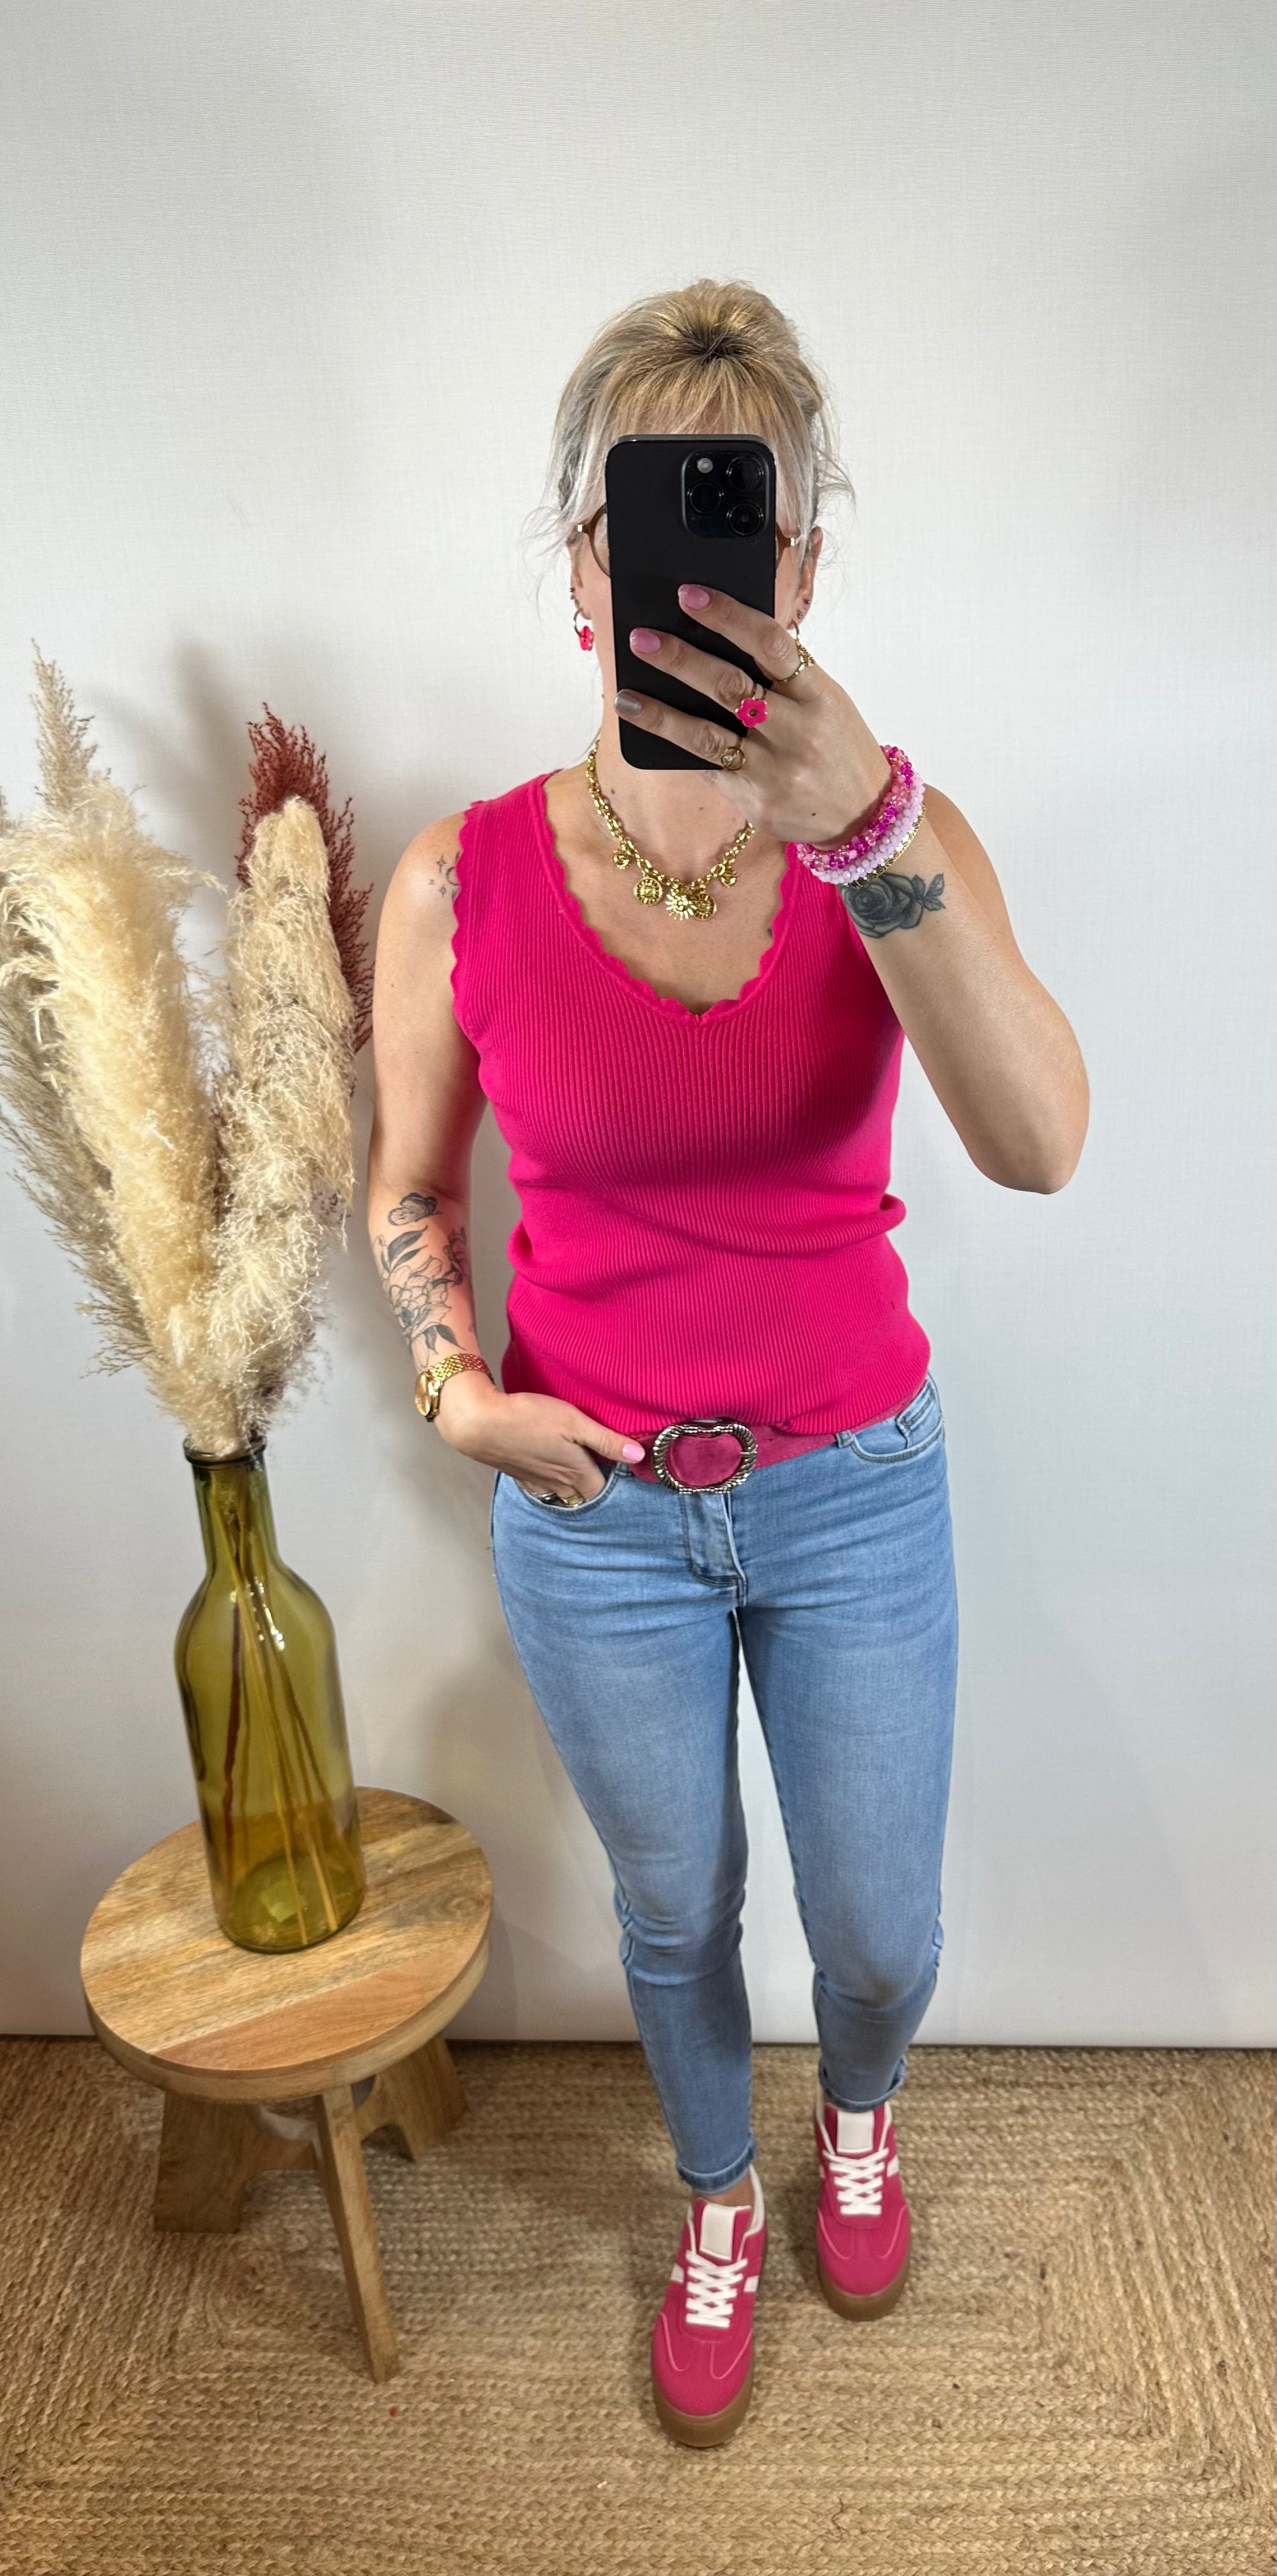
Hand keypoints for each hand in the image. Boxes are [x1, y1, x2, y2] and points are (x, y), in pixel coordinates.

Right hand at [434, 1375, 644, 1501]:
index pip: (604, 1489)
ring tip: (580, 1473)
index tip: (623, 1467)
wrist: (480, 1424)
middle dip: (595, 1489)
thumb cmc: (529, 1418)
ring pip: (563, 1495)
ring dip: (574, 1489)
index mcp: (576, 1473)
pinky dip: (552, 1485)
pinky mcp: (519, 1476)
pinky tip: (550, 1472)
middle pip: (584, 1496)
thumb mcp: (575, 1422)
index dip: (615, 1480)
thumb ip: (607, 1441)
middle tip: (604, 1470)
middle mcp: (558, 1484)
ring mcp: (537, 1482)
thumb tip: (639, 1456)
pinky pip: (542, 1489)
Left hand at [617, 584, 893, 850]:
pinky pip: (708, 766)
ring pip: (708, 734)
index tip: (689, 595)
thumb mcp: (827, 701)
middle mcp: (796, 729)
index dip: (728, 616)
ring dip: (662, 713)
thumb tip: (721, 638)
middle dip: (682, 660)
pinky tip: (649, 729)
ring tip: (626, 695)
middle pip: (731, 686)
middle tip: (642, 639)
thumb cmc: (839, 747)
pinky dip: (676, 746)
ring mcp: (774, 768)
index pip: (771, 644)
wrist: (863, 816)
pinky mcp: (755, 798)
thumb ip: (784, 675)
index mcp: (818, 694)